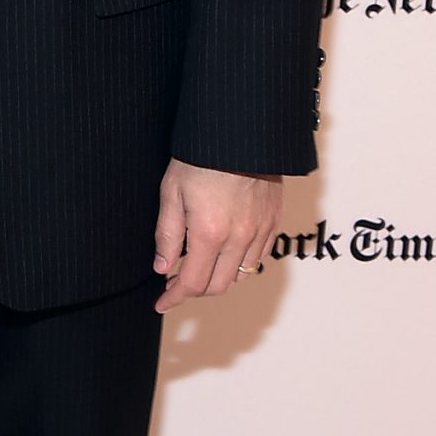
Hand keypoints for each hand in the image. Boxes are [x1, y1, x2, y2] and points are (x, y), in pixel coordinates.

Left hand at [153, 162, 280, 312]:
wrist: (239, 132)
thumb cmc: (200, 157)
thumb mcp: (171, 192)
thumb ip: (168, 235)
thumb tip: (162, 267)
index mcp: (210, 233)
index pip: (192, 283)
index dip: (174, 298)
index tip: (161, 302)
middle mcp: (239, 238)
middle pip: (218, 286)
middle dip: (194, 290)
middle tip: (175, 283)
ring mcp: (260, 230)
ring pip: (241, 275)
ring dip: (218, 278)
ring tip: (199, 267)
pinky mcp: (274, 220)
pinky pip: (260, 256)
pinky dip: (241, 264)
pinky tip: (226, 254)